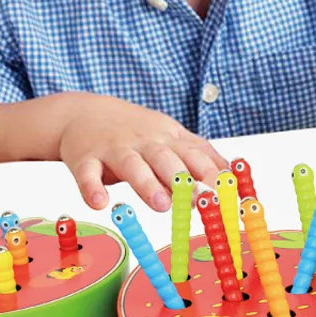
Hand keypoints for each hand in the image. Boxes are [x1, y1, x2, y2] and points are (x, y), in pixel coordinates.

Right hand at [58, 94, 227, 211]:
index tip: (225, 196)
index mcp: (167, 138)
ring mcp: (114, 149)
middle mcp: (143, 142)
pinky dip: (92, 188)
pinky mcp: (85, 158)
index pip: (194, 154)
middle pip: (165, 158)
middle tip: (199, 202)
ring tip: (161, 204)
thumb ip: (199, 154)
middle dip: (183, 179)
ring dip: (146, 184)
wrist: (82, 112)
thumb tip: (233, 176)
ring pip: (131, 165)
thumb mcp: (170, 134)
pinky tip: (100, 203)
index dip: (210, 174)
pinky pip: (88, 174)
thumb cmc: (133, 130)